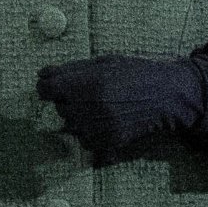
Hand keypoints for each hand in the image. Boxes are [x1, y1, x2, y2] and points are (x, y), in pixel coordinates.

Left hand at [37, 54, 206, 157]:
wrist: (167, 95)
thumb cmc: (136, 72)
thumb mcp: (104, 62)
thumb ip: (69, 69)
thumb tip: (40, 75)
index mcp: (84, 84)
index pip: (44, 90)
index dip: (49, 86)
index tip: (57, 85)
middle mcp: (87, 109)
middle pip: (59, 108)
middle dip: (71, 101)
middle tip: (96, 93)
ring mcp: (97, 129)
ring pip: (71, 126)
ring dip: (82, 118)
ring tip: (105, 107)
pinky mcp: (107, 144)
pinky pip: (85, 142)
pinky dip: (93, 134)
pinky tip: (110, 121)